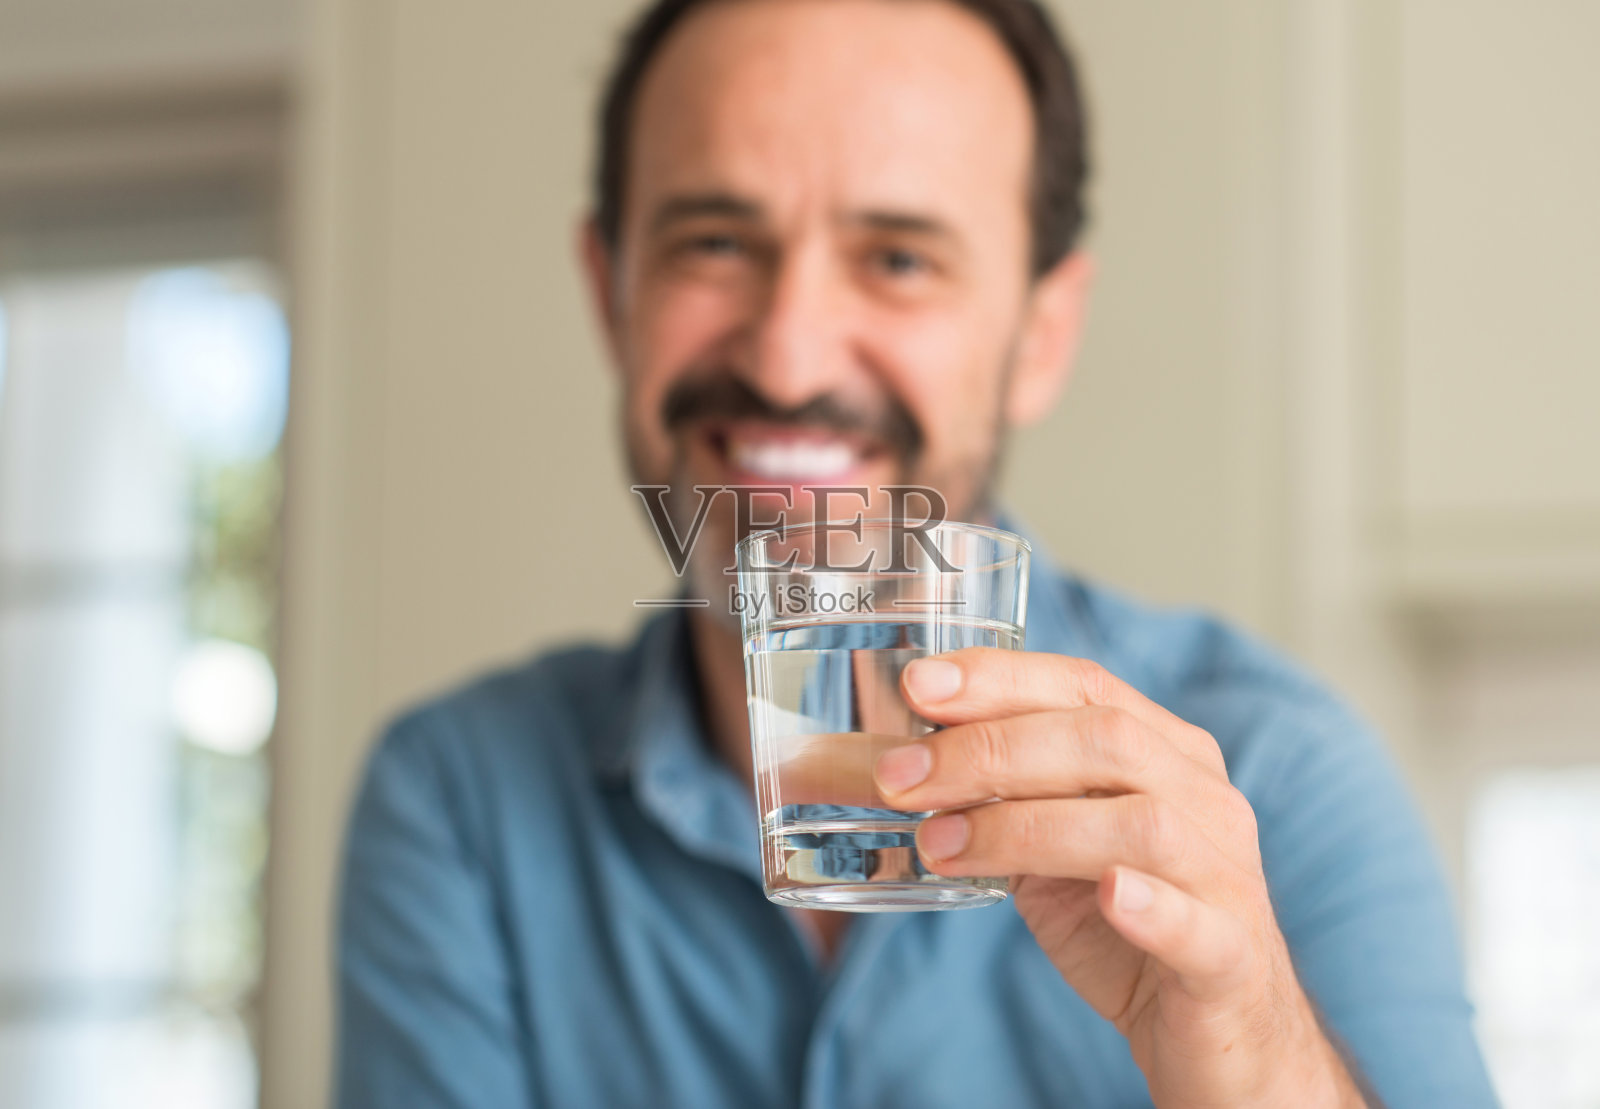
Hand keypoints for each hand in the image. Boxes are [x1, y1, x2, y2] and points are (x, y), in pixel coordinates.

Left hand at [873, 648, 1369, 1108]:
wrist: (1216, 1029)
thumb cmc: (1123, 926)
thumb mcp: (1054, 850)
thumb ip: (1003, 801)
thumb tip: (900, 765)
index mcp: (1167, 754)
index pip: (1086, 687)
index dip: (1000, 679)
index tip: (919, 685)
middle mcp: (1205, 799)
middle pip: (1105, 740)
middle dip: (989, 750)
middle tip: (901, 778)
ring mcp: (1225, 875)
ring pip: (1140, 824)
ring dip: (1025, 826)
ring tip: (941, 846)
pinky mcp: (1230, 957)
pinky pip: (1196, 923)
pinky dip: (1149, 904)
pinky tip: (1107, 893)